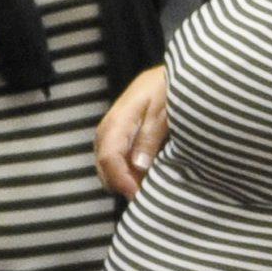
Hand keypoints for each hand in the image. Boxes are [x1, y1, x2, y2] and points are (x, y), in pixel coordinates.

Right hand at [95, 66, 170, 196]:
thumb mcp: (164, 111)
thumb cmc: (168, 88)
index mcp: (118, 122)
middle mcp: (108, 129)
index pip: (109, 158)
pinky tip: (145, 176)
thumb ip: (150, 137)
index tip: (139, 194)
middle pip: (104, 167)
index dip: (122, 181)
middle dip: (122, 185)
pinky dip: (126, 173)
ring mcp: (110, 133)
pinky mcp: (117, 136)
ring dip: (124, 181)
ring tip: (148, 186)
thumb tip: (138, 167)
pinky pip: (114, 161)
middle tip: (147, 195)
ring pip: (106, 167)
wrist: (167, 75)